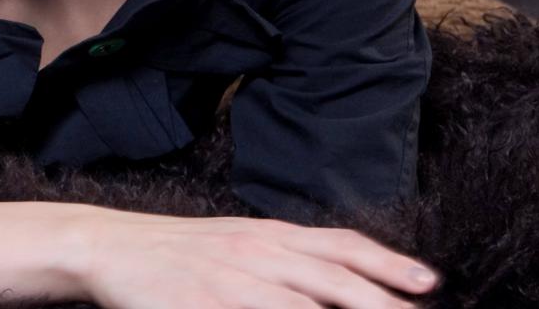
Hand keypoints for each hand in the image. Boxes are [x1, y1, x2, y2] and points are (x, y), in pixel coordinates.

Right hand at [72, 210, 439, 308]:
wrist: (109, 247)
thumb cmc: (179, 254)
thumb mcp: (240, 245)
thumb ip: (287, 261)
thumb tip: (337, 282)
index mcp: (270, 236)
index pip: (342, 246)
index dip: (388, 263)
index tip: (428, 283)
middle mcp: (258, 253)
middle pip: (334, 279)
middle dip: (382, 302)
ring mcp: (230, 280)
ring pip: (299, 305)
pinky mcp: (199, 304)